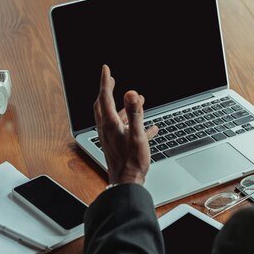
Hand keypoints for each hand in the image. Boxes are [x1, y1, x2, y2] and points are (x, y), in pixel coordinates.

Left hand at [93, 65, 158, 184]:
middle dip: (107, 90)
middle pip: (103, 105)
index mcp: (110, 124)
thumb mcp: (136, 135)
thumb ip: (135, 113)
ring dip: (123, 106)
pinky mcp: (118, 146)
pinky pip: (125, 130)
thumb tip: (130, 93)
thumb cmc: (131, 162)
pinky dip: (134, 123)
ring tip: (137, 99)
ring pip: (114, 116)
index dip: (105, 81)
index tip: (106, 69)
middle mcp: (107, 129)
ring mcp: (111, 138)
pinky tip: (150, 127)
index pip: (105, 97)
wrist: (127, 183)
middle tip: (111, 79)